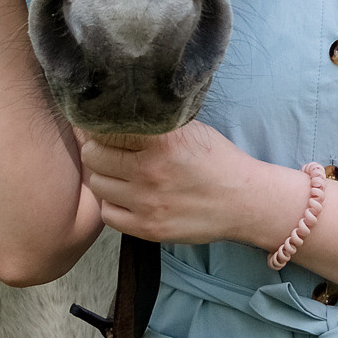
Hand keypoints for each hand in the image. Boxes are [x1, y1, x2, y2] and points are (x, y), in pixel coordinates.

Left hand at [78, 123, 304, 248]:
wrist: (243, 201)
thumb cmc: (217, 161)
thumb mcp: (191, 130)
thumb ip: (156, 122)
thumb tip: (118, 110)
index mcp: (163, 140)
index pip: (107, 128)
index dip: (102, 126)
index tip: (105, 127)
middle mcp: (151, 170)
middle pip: (94, 156)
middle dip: (99, 150)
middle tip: (111, 151)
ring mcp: (147, 202)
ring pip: (98, 184)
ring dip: (105, 177)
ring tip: (121, 174)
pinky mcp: (148, 227)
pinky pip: (108, 214)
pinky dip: (113, 204)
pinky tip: (127, 196)